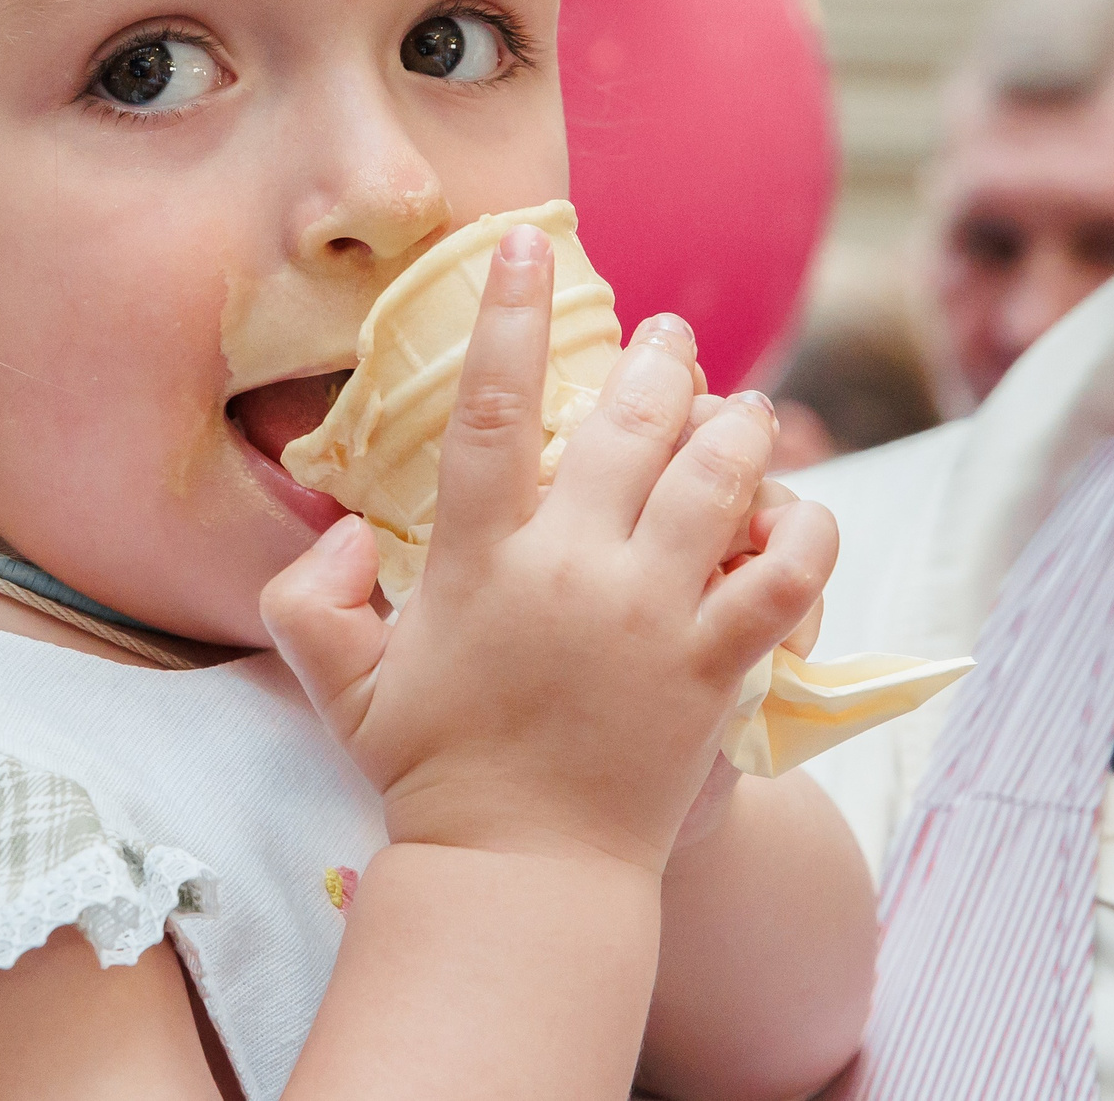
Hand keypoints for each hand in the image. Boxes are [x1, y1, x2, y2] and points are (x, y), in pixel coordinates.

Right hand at [262, 225, 836, 872]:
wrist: (523, 871)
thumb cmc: (428, 770)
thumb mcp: (335, 681)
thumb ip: (310, 593)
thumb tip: (348, 529)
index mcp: (478, 559)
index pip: (490, 406)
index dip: (508, 314)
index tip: (525, 243)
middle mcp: (571, 568)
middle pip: (629, 421)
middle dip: (658, 360)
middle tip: (669, 336)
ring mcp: (652, 616)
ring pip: (717, 478)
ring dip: (735, 423)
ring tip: (739, 405)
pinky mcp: (716, 667)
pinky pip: (785, 574)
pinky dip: (804, 529)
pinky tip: (795, 511)